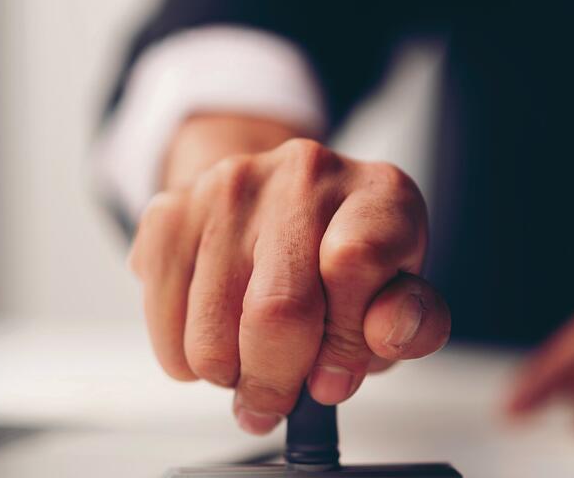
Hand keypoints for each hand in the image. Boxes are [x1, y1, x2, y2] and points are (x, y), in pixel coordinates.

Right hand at [130, 129, 449, 434]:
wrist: (279, 203)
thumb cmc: (346, 259)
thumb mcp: (397, 293)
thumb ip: (410, 322)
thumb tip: (387, 334)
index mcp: (378, 193)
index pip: (354, 265)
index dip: (343, 342)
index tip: (333, 379)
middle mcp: (304, 173)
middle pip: (276, 308)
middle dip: (276, 380)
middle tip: (278, 400)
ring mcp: (230, 186)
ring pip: (212, 329)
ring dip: (228, 374)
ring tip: (248, 362)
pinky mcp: (171, 211)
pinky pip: (163, 318)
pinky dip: (183, 357)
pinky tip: (213, 339)